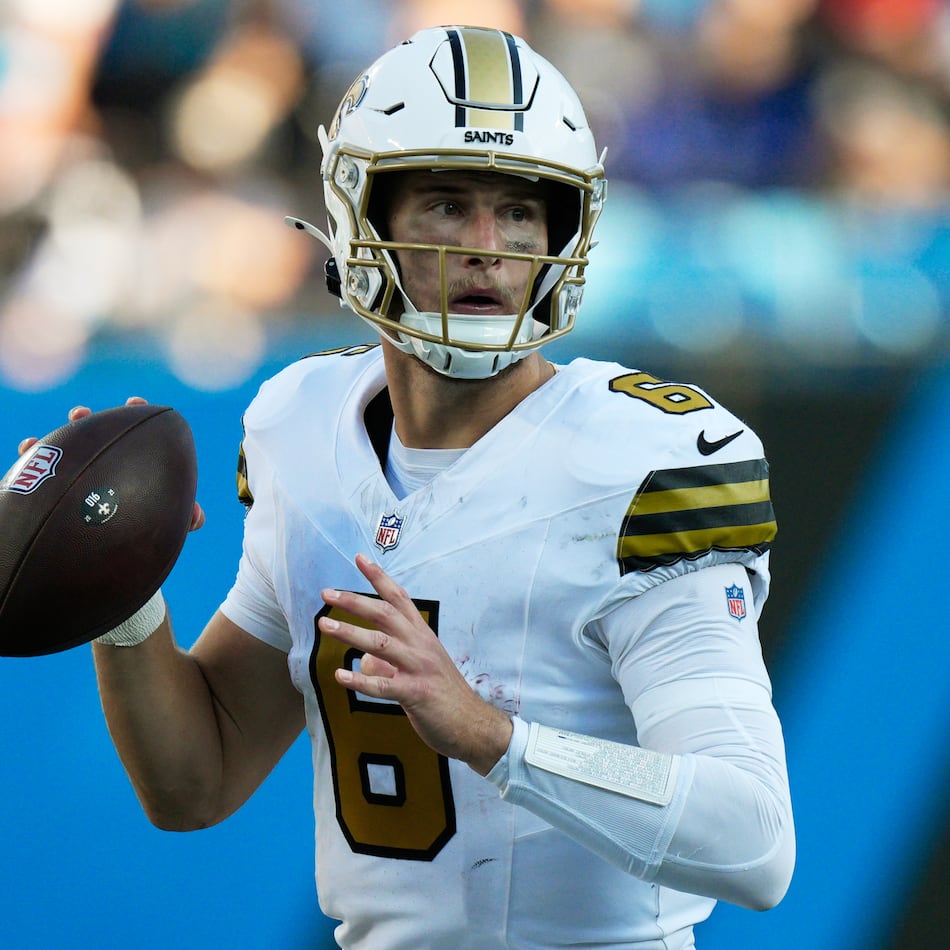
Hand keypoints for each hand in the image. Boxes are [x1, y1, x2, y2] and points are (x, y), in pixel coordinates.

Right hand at [17, 396, 204, 530]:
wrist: (111, 561)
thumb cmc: (142, 535)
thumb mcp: (164, 525)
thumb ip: (183, 519)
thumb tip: (197, 518)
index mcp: (135, 465)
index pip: (138, 433)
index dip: (136, 414)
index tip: (135, 403)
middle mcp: (107, 466)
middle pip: (100, 434)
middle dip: (92, 419)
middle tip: (81, 413)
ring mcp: (80, 475)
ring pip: (69, 446)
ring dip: (63, 432)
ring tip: (52, 432)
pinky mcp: (55, 488)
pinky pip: (39, 467)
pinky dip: (32, 451)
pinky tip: (27, 445)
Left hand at [318, 554, 512, 775]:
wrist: (472, 725)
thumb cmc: (443, 695)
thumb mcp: (420, 669)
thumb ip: (390, 661)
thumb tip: (364, 662)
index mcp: (422, 635)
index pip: (399, 598)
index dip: (379, 577)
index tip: (359, 558)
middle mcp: (420, 645)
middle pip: (385, 614)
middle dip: (355, 601)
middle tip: (328, 593)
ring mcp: (419, 668)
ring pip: (380, 644)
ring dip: (350, 632)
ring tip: (325, 625)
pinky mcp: (416, 694)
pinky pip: (384, 685)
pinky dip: (360, 680)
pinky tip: (340, 676)